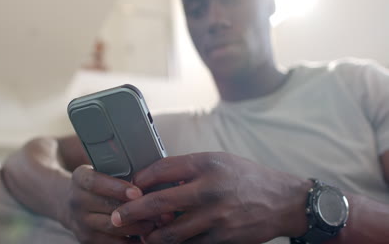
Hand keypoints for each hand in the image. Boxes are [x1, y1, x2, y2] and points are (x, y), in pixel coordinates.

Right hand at [60, 165, 156, 243]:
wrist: (70, 203)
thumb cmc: (97, 184)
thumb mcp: (100, 171)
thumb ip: (119, 171)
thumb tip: (151, 175)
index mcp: (79, 178)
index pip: (96, 182)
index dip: (117, 188)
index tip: (138, 193)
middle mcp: (76, 201)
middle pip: (108, 207)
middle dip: (135, 209)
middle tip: (158, 210)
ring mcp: (80, 222)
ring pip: (113, 227)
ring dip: (137, 226)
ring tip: (156, 222)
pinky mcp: (86, 239)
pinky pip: (112, 243)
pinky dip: (131, 240)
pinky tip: (145, 236)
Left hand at [110, 152, 311, 243]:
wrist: (281, 200)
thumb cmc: (245, 177)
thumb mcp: (218, 161)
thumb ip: (188, 169)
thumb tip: (156, 180)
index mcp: (206, 164)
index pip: (161, 169)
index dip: (140, 179)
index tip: (130, 186)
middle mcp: (209, 189)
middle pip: (159, 202)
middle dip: (132, 212)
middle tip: (116, 218)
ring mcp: (216, 217)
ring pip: (171, 232)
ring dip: (150, 236)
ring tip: (140, 235)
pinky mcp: (222, 238)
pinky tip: (164, 243)